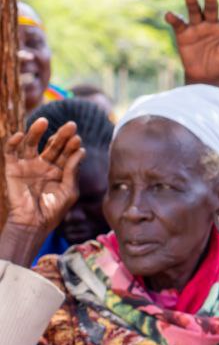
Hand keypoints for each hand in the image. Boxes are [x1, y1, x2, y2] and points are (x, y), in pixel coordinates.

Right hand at [3, 119, 83, 233]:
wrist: (33, 223)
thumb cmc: (54, 210)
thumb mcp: (69, 190)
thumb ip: (73, 171)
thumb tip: (81, 150)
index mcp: (60, 170)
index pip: (67, 153)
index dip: (72, 145)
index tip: (78, 139)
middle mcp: (45, 165)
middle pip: (53, 145)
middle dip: (61, 135)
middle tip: (71, 125)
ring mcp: (28, 165)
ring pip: (32, 143)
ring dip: (37, 131)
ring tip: (44, 121)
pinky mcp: (13, 168)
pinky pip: (11, 152)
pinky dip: (13, 142)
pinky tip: (21, 135)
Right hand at [165, 0, 218, 86]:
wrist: (204, 77)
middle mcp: (211, 24)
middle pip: (211, 9)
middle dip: (210, 1)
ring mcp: (197, 27)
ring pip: (194, 11)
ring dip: (192, 2)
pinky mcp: (183, 33)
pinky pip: (178, 24)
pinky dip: (174, 18)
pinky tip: (170, 15)